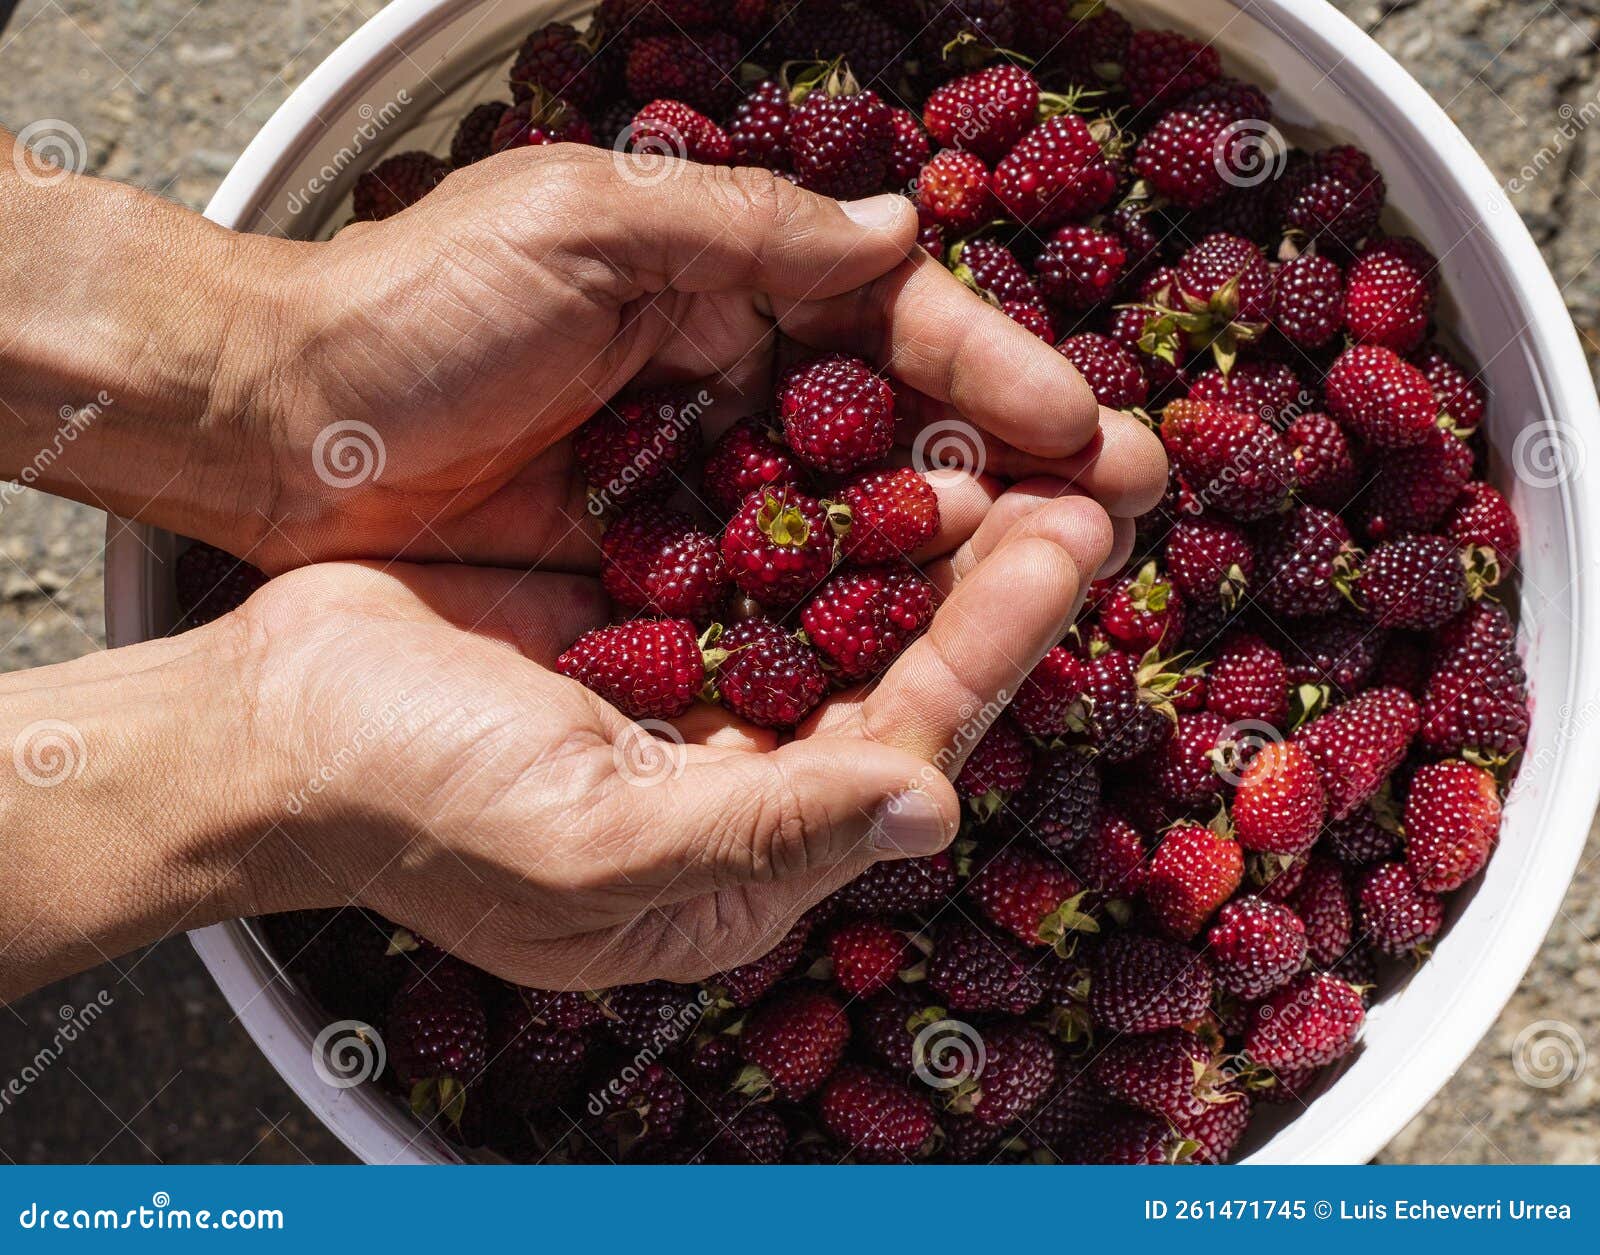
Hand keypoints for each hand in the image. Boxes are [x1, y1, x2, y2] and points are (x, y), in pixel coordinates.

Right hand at [219, 486, 1112, 990]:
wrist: (273, 723)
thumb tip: (931, 809)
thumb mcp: (592, 843)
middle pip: (900, 661)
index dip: (996, 642)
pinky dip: (818, 489)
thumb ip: (765, 831)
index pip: (908, 737)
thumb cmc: (418, 806)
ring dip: (921, 519)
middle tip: (1084, 470)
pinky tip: (871, 419)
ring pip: (844, 597)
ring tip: (1005, 430)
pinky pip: (759, 545)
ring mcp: (699, 684)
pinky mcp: (649, 609)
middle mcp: (745, 770)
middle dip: (992, 571)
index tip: (1071, 543)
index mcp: (748, 851)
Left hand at [227, 145, 1165, 570]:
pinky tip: (925, 641)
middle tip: (1131, 506)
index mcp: (723, 284)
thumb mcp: (579, 226)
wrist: (273, 427)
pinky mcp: (656, 568)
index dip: (995, 371)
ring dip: (957, 545)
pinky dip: (850, 611)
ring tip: (1063, 577)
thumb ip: (742, 234)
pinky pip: (776, 592)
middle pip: (900, 424)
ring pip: (855, 515)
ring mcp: (698, 484)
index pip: (893, 322)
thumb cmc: (412, 308)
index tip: (1086, 426)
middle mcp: (729, 382)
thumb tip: (902, 230)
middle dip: (1016, 463)